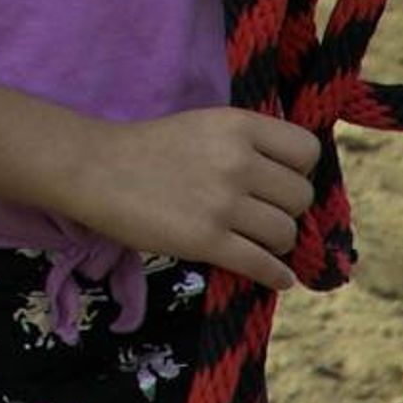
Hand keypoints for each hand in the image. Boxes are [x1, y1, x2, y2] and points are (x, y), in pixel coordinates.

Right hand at [55, 106, 322, 292]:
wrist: (96, 169)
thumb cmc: (149, 147)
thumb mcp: (205, 124)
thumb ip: (248, 143)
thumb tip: (293, 180)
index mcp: (238, 125)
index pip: (306, 151)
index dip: (298, 170)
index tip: (279, 180)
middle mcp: (238, 161)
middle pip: (300, 196)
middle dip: (286, 209)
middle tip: (262, 214)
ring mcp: (223, 202)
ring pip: (285, 233)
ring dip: (276, 243)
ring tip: (258, 242)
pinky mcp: (206, 240)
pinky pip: (262, 264)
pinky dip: (275, 275)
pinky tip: (278, 277)